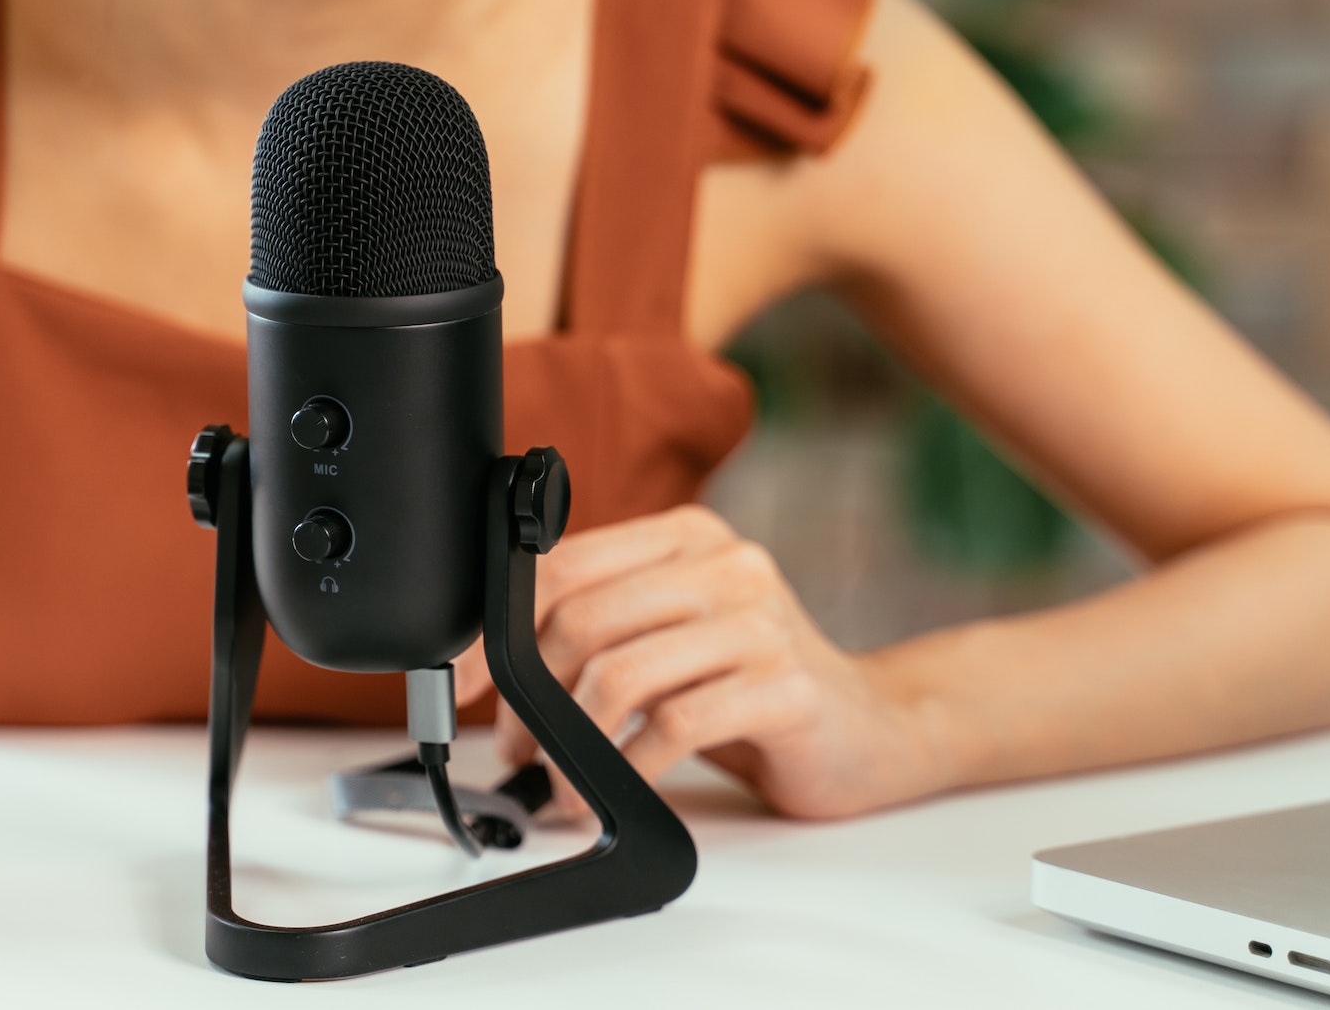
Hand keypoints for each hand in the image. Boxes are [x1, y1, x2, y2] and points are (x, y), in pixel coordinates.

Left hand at [454, 505, 954, 818]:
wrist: (871, 729)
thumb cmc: (754, 685)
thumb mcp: (675, 634)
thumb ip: (604, 624)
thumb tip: (488, 663)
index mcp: (688, 536)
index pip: (563, 565)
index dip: (494, 629)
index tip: (458, 683)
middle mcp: (726, 565)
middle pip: (581, 620)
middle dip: (529, 696)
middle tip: (517, 748)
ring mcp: (761, 622)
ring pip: (619, 672)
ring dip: (571, 743)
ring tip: (563, 783)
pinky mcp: (786, 686)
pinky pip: (674, 725)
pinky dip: (627, 768)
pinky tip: (619, 792)